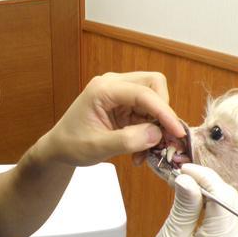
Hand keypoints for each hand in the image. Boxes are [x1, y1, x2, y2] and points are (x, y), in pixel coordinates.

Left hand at [36, 72, 184, 166]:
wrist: (60, 148)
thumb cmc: (72, 145)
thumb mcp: (97, 147)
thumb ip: (126, 141)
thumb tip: (156, 134)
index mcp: (103, 89)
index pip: (143, 92)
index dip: (164, 111)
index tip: (177, 132)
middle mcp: (114, 84)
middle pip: (154, 85)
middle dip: (163, 112)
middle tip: (164, 139)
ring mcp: (120, 93)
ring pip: (154, 99)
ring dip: (157, 125)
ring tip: (146, 152)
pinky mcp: (125, 105)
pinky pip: (148, 113)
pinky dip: (150, 132)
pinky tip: (140, 150)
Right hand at [110, 164, 237, 236]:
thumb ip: (184, 207)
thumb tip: (188, 178)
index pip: (224, 201)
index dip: (207, 179)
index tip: (186, 169)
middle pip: (233, 203)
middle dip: (210, 185)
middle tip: (184, 177)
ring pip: (235, 209)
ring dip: (214, 196)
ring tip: (189, 190)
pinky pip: (234, 221)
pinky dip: (218, 209)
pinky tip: (200, 207)